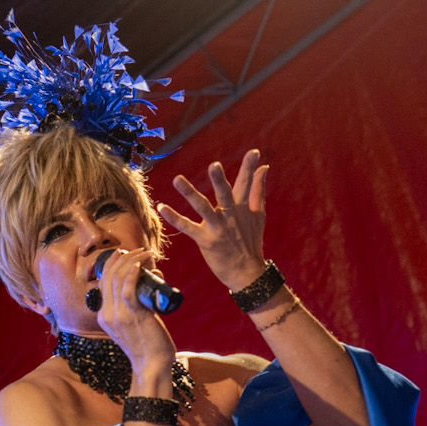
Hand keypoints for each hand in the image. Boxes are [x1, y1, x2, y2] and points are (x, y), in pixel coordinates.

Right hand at [92, 245, 176, 381]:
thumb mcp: (133, 324)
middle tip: (140, 251)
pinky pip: (128, 290)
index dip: (112, 264)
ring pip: (118, 279)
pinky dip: (133, 274)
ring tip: (146, 254)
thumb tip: (151, 279)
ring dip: (132, 261)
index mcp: (104, 316)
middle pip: (109, 276)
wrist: (151, 365)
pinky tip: (139, 265)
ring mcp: (118, 315)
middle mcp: (107, 314)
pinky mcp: (132, 315)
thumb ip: (136, 305)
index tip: (123, 252)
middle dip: (124, 258)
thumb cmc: (148, 346)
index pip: (103, 282)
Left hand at [159, 151, 268, 292]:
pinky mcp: (205, 241)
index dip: (250, 168)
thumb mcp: (258, 215)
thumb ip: (259, 190)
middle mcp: (230, 216)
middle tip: (214, 166)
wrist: (247, 272)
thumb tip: (264, 168)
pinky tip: (162, 207)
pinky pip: (187, 227)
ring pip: (202, 208)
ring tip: (177, 179)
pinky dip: (174, 218)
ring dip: (190, 194)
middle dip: (219, 181)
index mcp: (242, 208)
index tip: (254, 152)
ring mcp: (217, 228)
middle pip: (225, 195)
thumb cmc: (251, 241)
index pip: (247, 184)